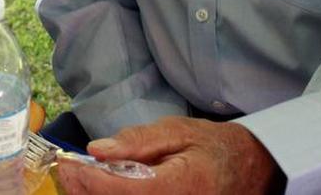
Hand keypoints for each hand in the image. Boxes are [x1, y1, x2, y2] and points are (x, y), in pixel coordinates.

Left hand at [53, 116, 284, 194]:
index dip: (90, 181)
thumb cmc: (216, 148)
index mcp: (182, 186)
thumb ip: (138, 141)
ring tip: (81, 179)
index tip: (68, 165)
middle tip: (67, 170)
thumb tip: (97, 149)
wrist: (253, 172)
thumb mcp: (179, 131)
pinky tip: (103, 188)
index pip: (126, 190)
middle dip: (86, 192)